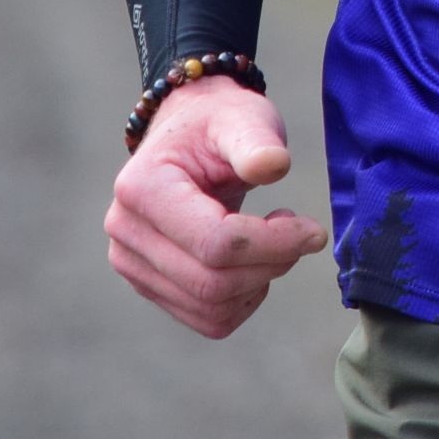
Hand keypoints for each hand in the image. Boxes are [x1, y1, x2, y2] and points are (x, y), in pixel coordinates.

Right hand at [103, 76, 329, 338]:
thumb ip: (257, 141)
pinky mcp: (150, 284)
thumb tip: (274, 165)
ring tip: (275, 241)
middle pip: (211, 283)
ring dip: (260, 284)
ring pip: (210, 310)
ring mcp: (131, 264)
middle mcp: (126, 232)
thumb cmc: (219, 124)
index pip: (213, 242)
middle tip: (301, 234)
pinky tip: (255, 263)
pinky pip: (207, 319)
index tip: (313, 229)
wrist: (190, 135)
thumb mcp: (243, 118)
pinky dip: (244, 301)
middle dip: (271, 265)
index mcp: (142, 188)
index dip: (273, 243)